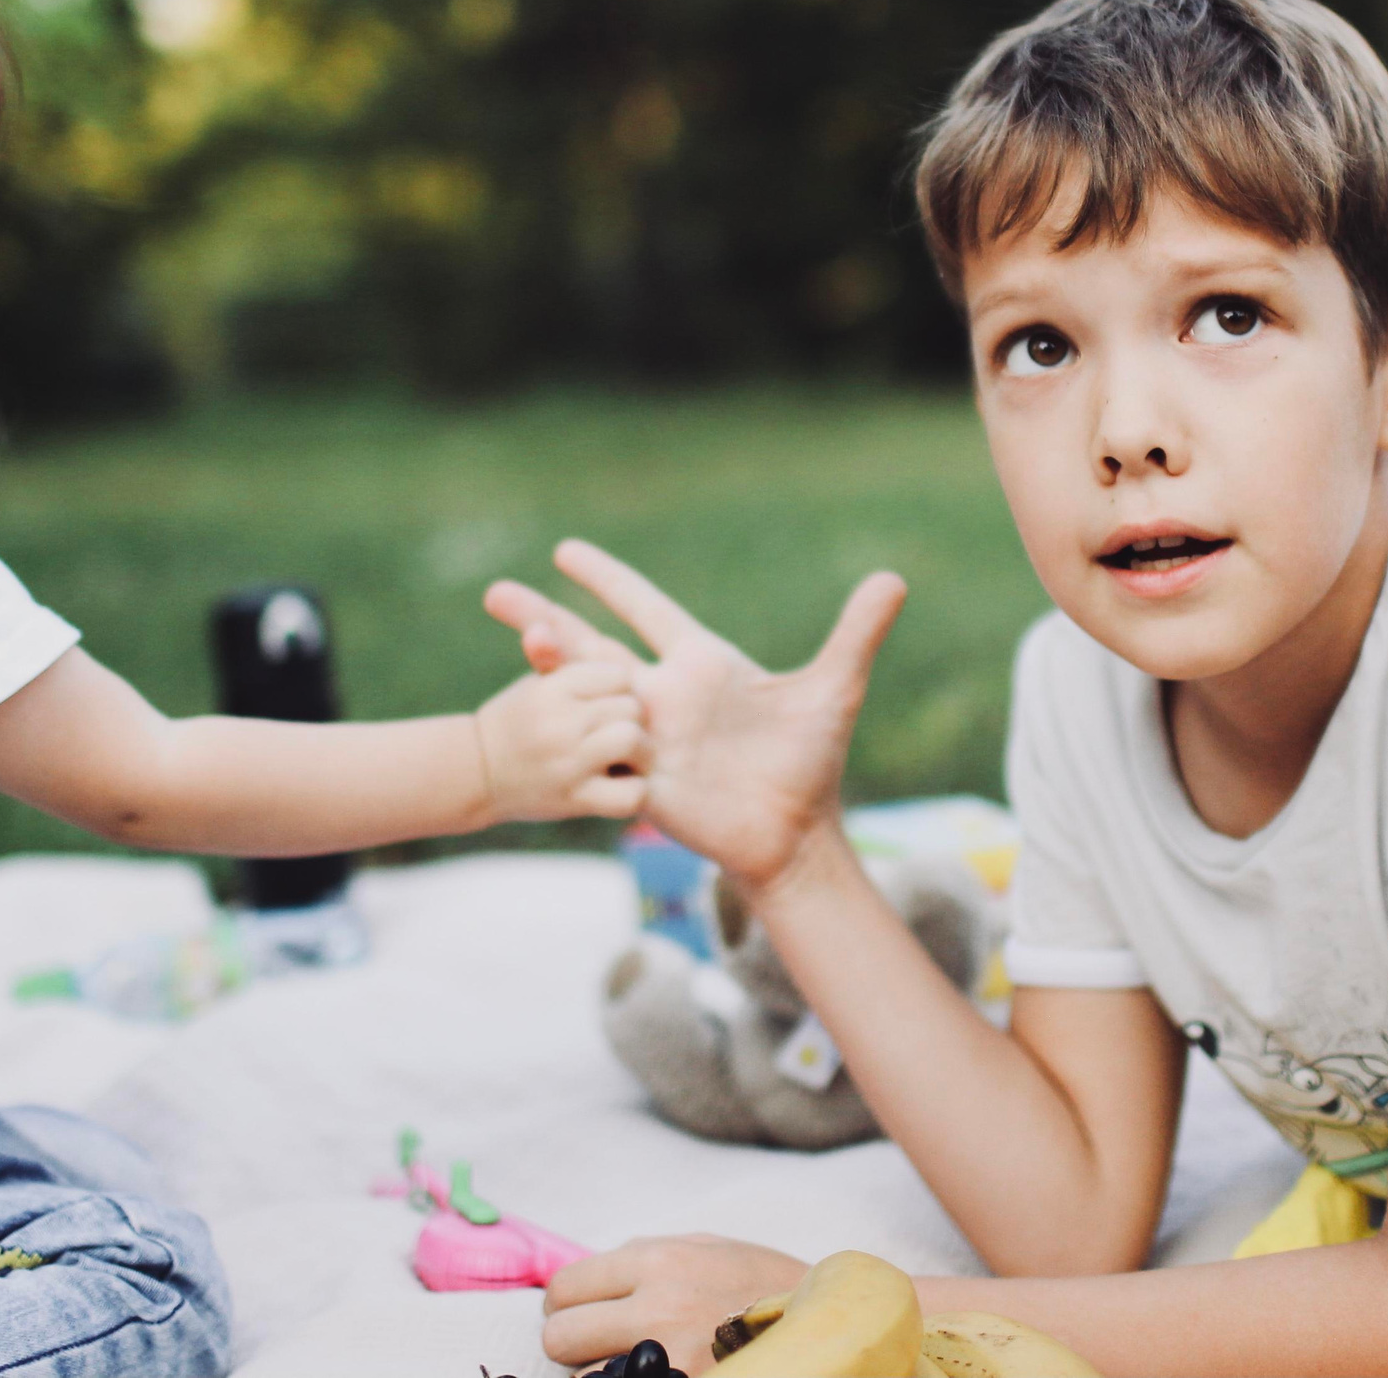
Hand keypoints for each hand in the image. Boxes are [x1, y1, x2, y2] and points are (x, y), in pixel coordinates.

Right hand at [475, 660, 647, 822]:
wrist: (475, 773)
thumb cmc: (517, 720)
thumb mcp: (534, 683)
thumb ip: (554, 656)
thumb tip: (539, 630)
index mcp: (551, 689)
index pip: (617, 676)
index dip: (618, 689)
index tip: (605, 702)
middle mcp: (558, 724)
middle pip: (631, 706)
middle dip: (628, 717)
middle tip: (614, 730)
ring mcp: (568, 764)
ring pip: (632, 739)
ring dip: (636, 751)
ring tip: (622, 757)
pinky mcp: (575, 800)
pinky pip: (631, 793)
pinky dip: (632, 791)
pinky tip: (619, 784)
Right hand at [484, 540, 904, 892]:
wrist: (793, 835)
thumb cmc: (809, 762)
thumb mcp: (833, 691)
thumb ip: (857, 633)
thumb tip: (895, 576)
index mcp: (698, 663)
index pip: (644, 608)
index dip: (606, 579)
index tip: (565, 551)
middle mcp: (662, 694)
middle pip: (590, 646)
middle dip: (542, 617)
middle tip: (492, 592)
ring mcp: (644, 735)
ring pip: (583, 693)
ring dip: (551, 666)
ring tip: (525, 637)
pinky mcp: (637, 777)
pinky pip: (596, 749)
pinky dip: (575, 731)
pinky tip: (542, 712)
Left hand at [543, 1235, 807, 1372]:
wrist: (830, 1327)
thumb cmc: (766, 1284)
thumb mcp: (710, 1247)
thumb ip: (647, 1253)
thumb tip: (592, 1274)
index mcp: (659, 1261)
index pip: (565, 1288)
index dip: (568, 1305)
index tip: (581, 1316)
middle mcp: (658, 1307)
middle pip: (560, 1336)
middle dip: (573, 1343)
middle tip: (597, 1346)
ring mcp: (672, 1357)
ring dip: (600, 1374)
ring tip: (635, 1364)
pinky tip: (654, 1375)